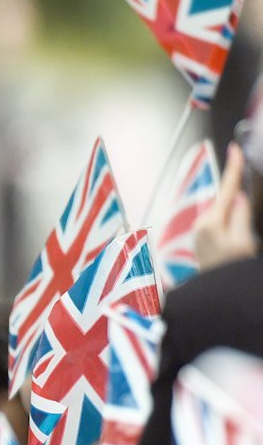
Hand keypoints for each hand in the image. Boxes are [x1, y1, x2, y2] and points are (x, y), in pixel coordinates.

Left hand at [193, 141, 256, 269]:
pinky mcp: (204, 241)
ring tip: (244, 216)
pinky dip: (231, 218)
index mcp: (211, 222)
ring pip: (223, 211)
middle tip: (243, 169)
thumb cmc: (230, 271)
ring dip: (235, 207)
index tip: (235, 149)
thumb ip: (240, 217)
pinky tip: (238, 227)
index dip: (233, 168)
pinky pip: (221, 222)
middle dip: (237, 188)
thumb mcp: (243, 243)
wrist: (215, 295)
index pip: (226, 189)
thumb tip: (238, 196)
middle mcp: (202, 224)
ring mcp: (201, 233)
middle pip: (224, 199)